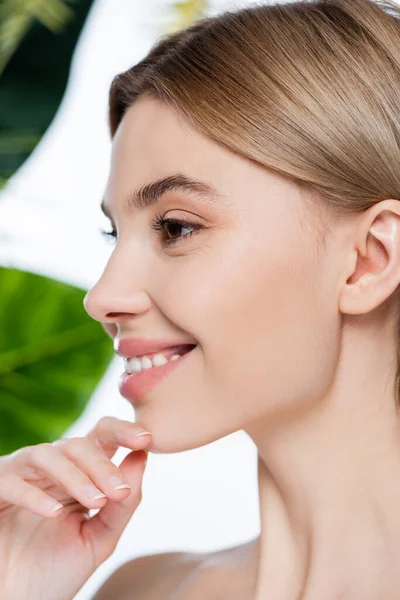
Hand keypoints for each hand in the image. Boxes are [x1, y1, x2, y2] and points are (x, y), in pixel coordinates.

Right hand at [0, 416, 151, 599]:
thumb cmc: (54, 571)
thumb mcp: (99, 539)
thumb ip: (122, 504)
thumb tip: (142, 457)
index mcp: (79, 473)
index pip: (101, 436)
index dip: (122, 431)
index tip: (146, 440)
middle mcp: (50, 469)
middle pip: (78, 444)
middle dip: (102, 465)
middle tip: (119, 491)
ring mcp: (20, 476)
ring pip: (47, 455)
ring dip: (74, 476)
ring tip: (94, 501)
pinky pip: (11, 481)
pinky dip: (34, 494)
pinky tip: (55, 511)